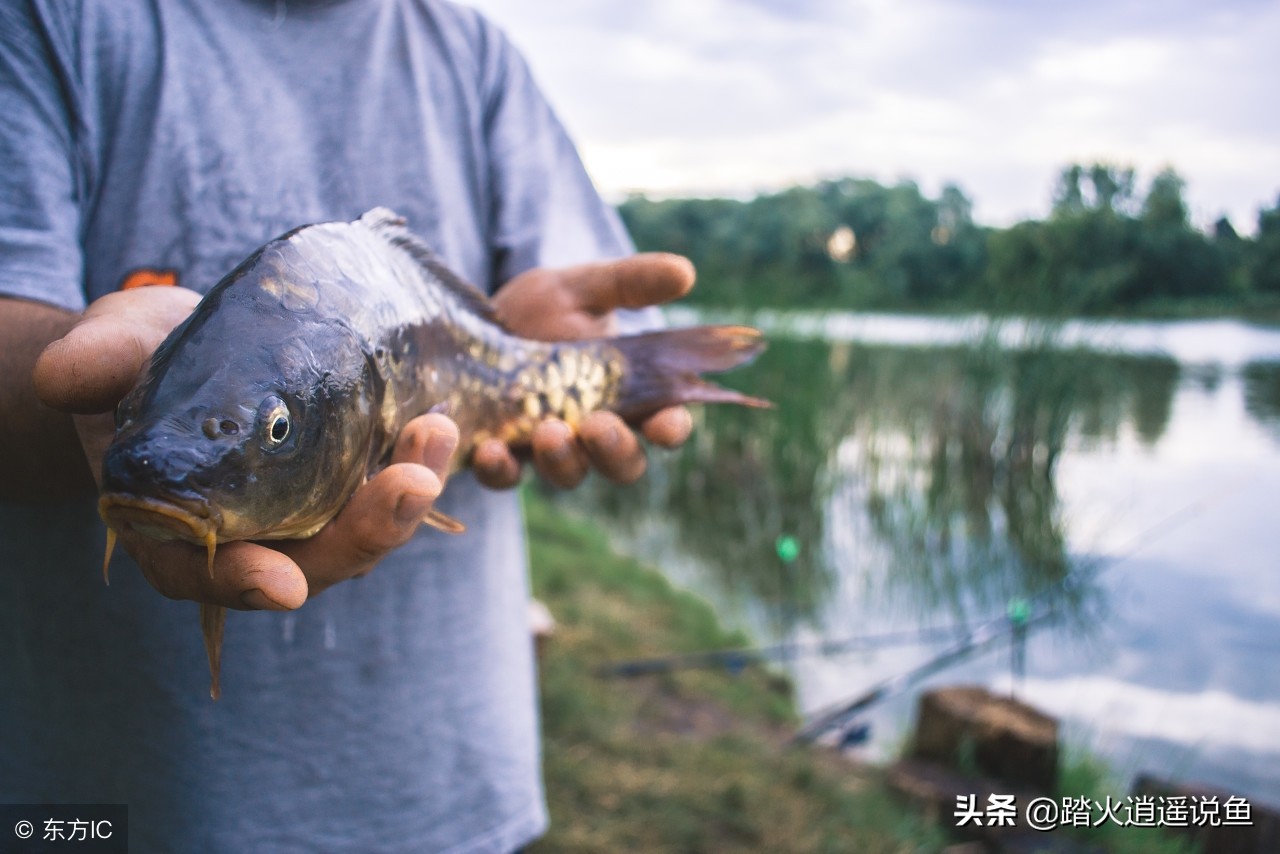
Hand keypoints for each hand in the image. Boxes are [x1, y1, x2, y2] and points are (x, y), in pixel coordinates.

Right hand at [33, 286, 458, 609]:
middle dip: (367, 532)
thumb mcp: (114, 348)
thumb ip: (98, 364)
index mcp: (176, 530)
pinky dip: (418, 463)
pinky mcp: (348, 481)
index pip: (204, 574)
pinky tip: (444, 423)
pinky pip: (389, 488)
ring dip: (408, 492)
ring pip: (364, 528)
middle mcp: (250, 536)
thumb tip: (65, 378)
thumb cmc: (138, 355)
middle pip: (313, 562)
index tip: (279, 583)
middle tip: (412, 483)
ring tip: (439, 432)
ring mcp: (306, 513)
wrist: (189, 341)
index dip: (239, 582)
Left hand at [475, 252, 695, 488]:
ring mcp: (549, 449)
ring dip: (563, 460)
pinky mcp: (503, 455)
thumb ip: (631, 282)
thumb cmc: (544, 308)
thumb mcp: (584, 288)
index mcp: (630, 396)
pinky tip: (490, 452)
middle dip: (615, 450)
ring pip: (569, 473)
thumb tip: (684, 272)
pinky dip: (500, 470)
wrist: (475, 321)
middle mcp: (595, 431)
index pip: (665, 423)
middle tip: (599, 426)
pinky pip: (505, 477)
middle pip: (623, 462)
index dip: (671, 428)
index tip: (666, 424)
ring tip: (549, 433)